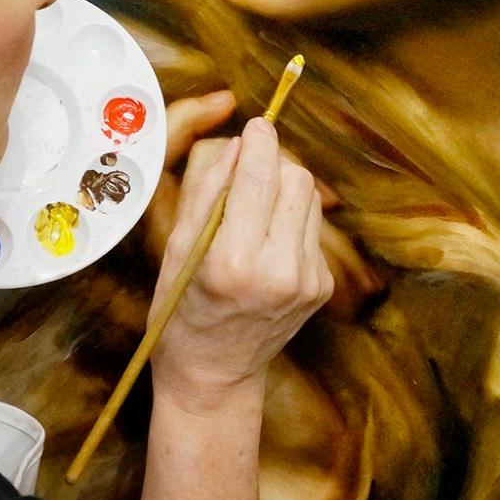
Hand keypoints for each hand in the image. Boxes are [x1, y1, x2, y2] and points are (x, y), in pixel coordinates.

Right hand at [149, 90, 383, 320]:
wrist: (213, 373)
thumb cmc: (181, 309)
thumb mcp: (177, 248)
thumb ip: (208, 191)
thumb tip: (238, 145)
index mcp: (232, 261)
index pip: (260, 179)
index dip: (260, 142)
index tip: (256, 125)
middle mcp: (278, 271)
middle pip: (297, 181)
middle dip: (274, 165)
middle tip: (248, 170)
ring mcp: (306, 282)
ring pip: (310, 200)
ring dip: (285, 191)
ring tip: (254, 210)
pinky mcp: (321, 287)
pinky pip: (312, 230)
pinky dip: (290, 222)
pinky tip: (265, 243)